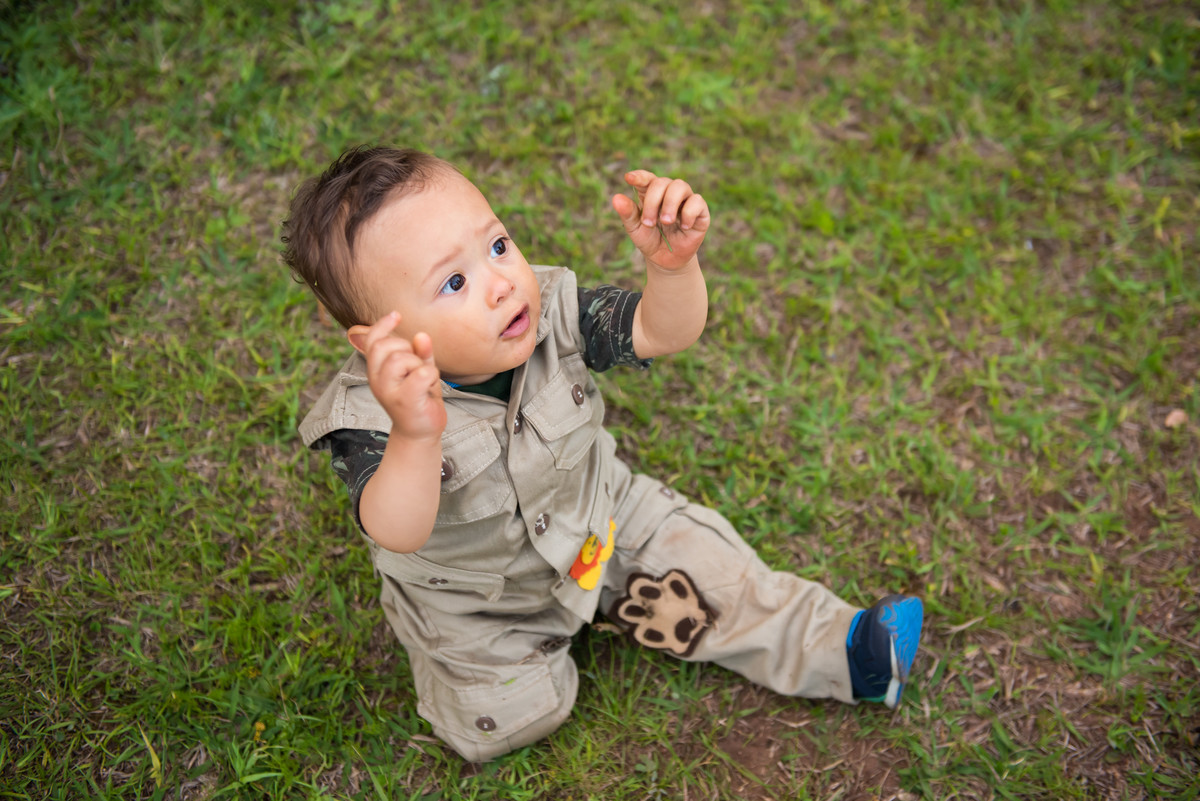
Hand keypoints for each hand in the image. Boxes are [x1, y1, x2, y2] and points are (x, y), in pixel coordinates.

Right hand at [362, 312, 446, 440]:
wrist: (421, 433)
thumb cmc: (420, 400)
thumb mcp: (419, 371)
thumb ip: (420, 353)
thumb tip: (421, 335)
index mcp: (377, 371)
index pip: (373, 341)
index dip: (382, 325)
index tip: (397, 315)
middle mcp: (377, 380)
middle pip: (387, 346)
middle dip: (407, 349)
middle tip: (416, 367)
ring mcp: (388, 391)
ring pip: (402, 358)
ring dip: (419, 364)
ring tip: (423, 380)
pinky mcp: (404, 400)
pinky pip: (421, 373)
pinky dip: (431, 375)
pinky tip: (430, 387)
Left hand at [611, 170, 709, 269]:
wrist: (666, 261)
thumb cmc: (650, 241)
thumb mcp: (636, 229)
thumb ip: (627, 213)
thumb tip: (616, 198)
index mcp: (651, 193)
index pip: (647, 178)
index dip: (639, 176)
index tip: (628, 178)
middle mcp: (669, 193)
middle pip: (662, 182)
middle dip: (653, 201)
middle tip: (649, 222)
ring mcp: (686, 200)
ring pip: (680, 186)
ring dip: (670, 203)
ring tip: (665, 222)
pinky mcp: (700, 212)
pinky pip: (697, 201)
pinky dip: (688, 212)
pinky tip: (683, 226)